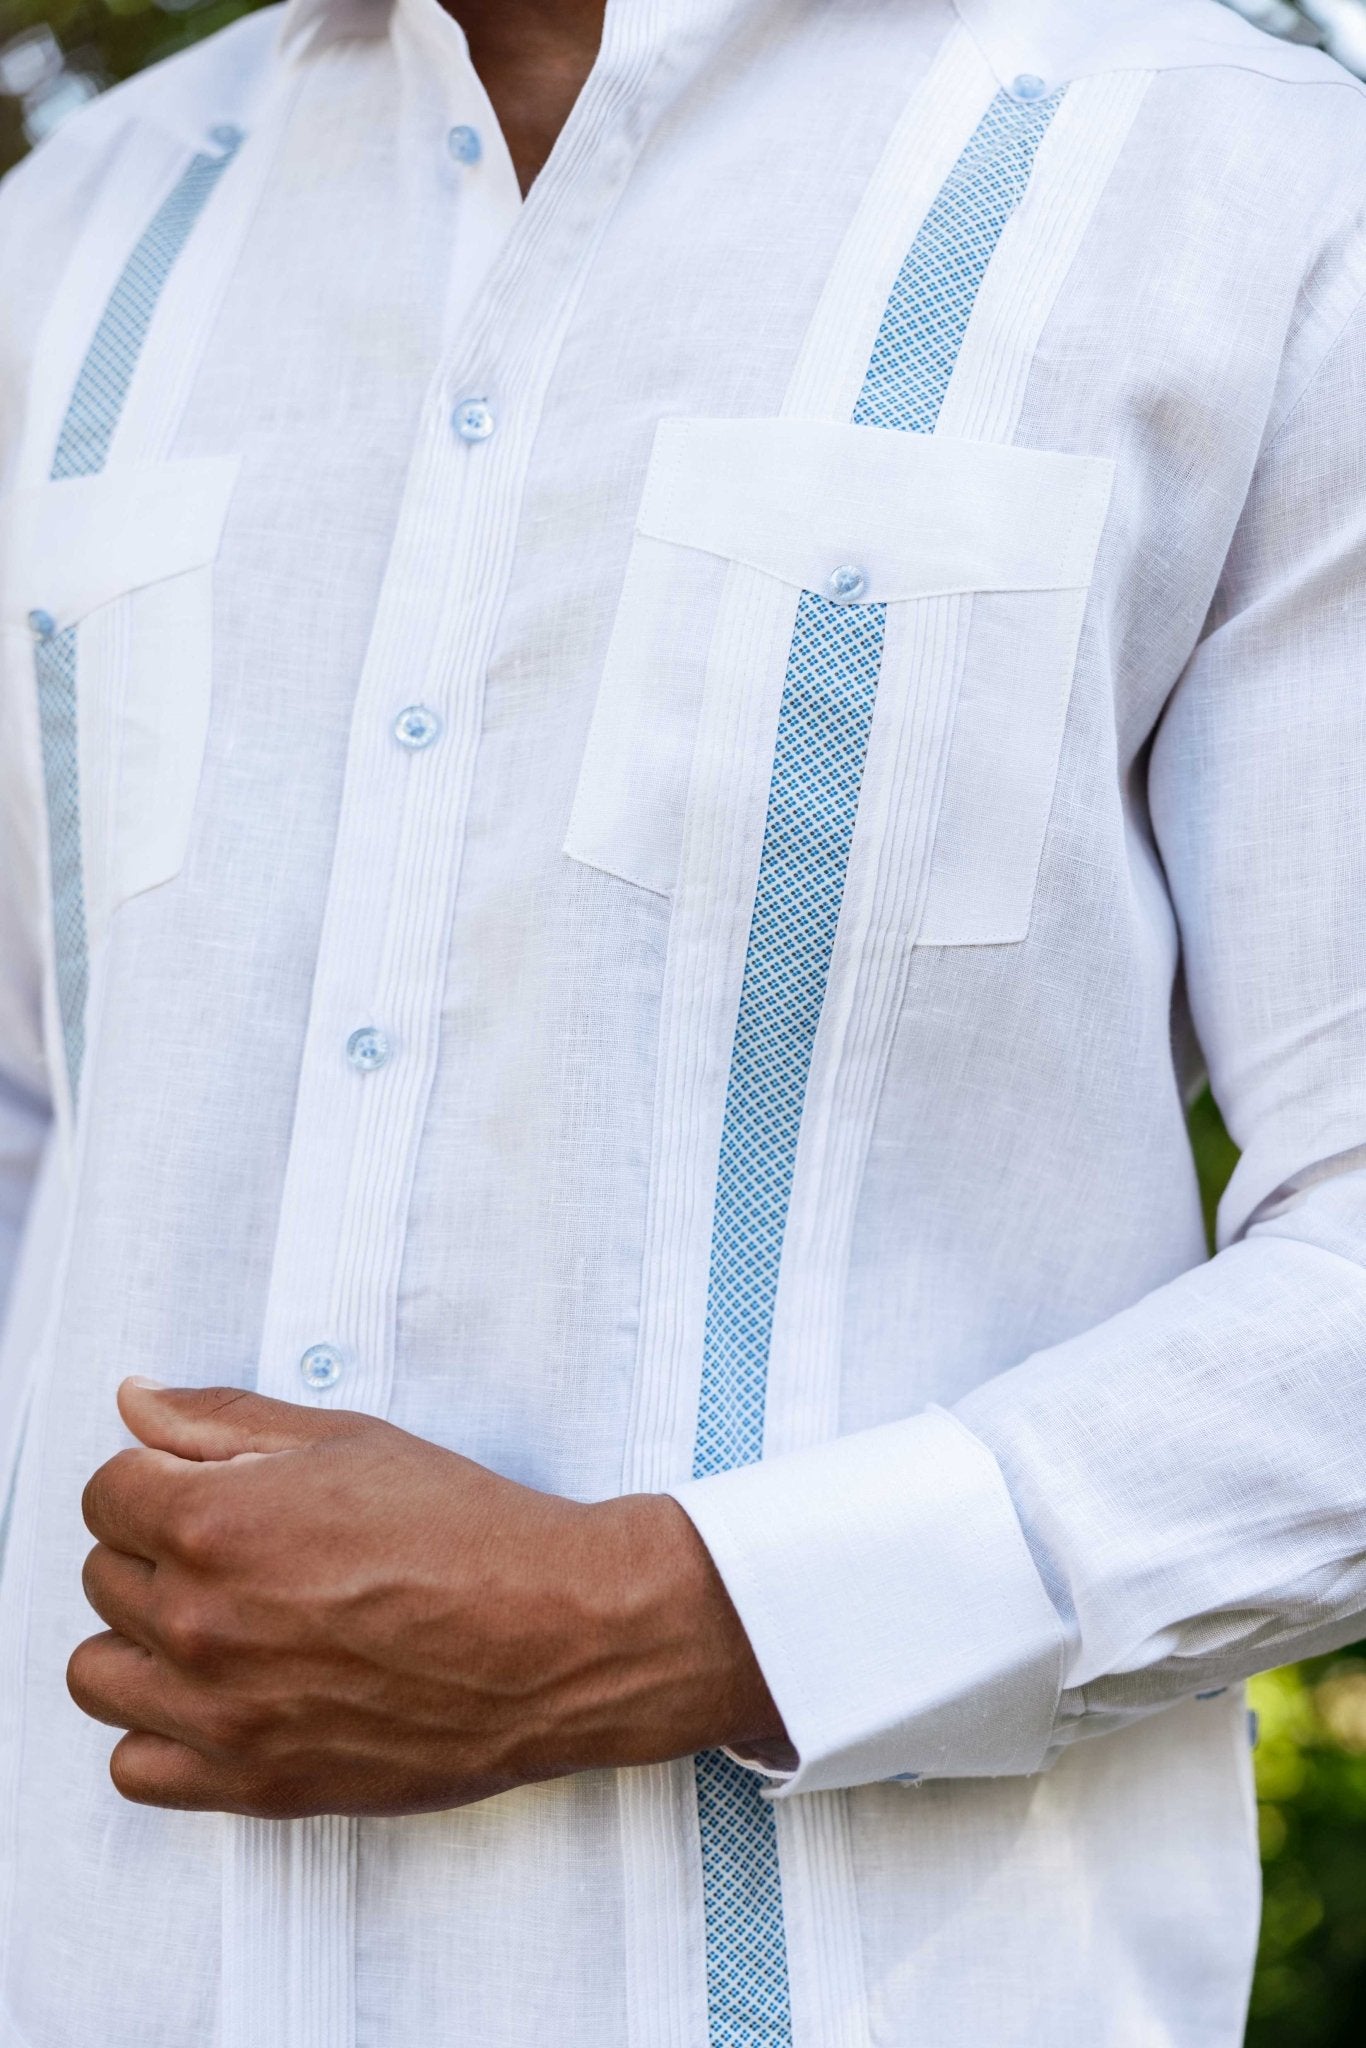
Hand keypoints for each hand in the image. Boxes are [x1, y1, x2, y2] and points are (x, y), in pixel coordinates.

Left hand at [67, 1381, 785, 1817]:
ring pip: (98, 1672)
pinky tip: (225, 1694)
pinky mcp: (252, 1784)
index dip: (159, 1480)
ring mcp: (220, 1713)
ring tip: (224, 1622)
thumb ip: (223, 1421)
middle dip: (159, 1550)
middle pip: (105, 1575)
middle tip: (246, 1549)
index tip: (208, 1489)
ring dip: (145, 1641)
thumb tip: (134, 1402)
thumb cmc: (469, 1532)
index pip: (106, 1493)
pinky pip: (132, 1766)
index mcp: (215, 1523)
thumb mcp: (350, 1442)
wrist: (558, 1637)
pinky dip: (162, 1732)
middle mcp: (200, 1622)